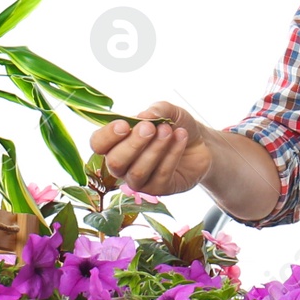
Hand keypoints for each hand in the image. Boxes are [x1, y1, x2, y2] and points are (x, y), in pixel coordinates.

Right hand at [89, 101, 211, 197]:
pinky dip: (172, 154)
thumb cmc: (175, 126)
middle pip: (115, 162)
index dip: (107, 136)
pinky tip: (180, 138)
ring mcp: (139, 181)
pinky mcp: (159, 189)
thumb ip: (156, 110)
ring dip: (154, 149)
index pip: (98, 144)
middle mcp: (122, 166)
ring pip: (138, 172)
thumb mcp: (168, 111)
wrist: (201, 144)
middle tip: (150, 127)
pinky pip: (161, 175)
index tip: (124, 124)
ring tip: (168, 130)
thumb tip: (144, 116)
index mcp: (115, 144)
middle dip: (133, 144)